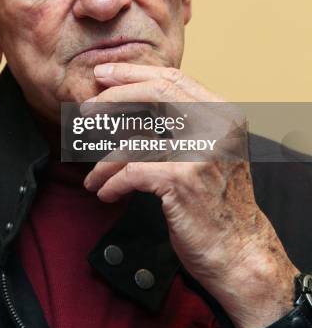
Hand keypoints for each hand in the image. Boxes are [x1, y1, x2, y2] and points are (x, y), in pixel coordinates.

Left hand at [83, 63, 297, 327]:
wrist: (240, 253)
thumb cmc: (217, 202)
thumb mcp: (210, 151)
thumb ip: (182, 123)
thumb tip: (130, 98)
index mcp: (223, 114)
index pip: (173, 78)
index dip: (133, 74)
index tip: (103, 76)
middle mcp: (217, 126)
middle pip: (155, 93)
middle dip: (113, 98)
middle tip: (85, 110)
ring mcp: (201, 151)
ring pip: (136, 140)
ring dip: (105, 160)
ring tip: (93, 176)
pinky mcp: (182, 179)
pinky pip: (130, 171)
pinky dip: (112, 183)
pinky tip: (105, 193)